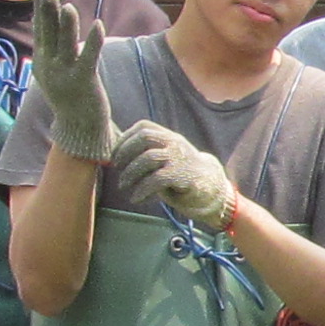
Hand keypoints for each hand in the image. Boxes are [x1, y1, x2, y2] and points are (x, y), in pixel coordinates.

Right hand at [26, 0, 115, 157]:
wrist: (78, 129)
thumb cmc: (69, 97)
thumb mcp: (53, 73)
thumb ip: (51, 52)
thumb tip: (49, 27)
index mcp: (41, 64)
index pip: (41, 31)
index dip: (41, 10)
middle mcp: (50, 68)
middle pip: (49, 35)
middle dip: (48, 13)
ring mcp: (65, 75)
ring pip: (66, 44)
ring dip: (67, 25)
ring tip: (68, 6)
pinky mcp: (84, 81)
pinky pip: (89, 57)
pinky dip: (93, 40)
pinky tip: (97, 25)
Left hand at [110, 119, 234, 227]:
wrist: (210, 187)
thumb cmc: (180, 173)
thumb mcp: (165, 158)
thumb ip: (147, 153)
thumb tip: (117, 155)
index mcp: (169, 136)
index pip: (143, 127)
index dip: (124, 139)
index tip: (113, 155)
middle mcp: (175, 143)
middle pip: (145, 137)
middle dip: (125, 152)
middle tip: (116, 168)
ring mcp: (180, 158)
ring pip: (148, 158)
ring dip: (130, 174)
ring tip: (122, 186)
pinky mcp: (183, 175)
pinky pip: (157, 179)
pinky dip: (142, 190)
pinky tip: (136, 198)